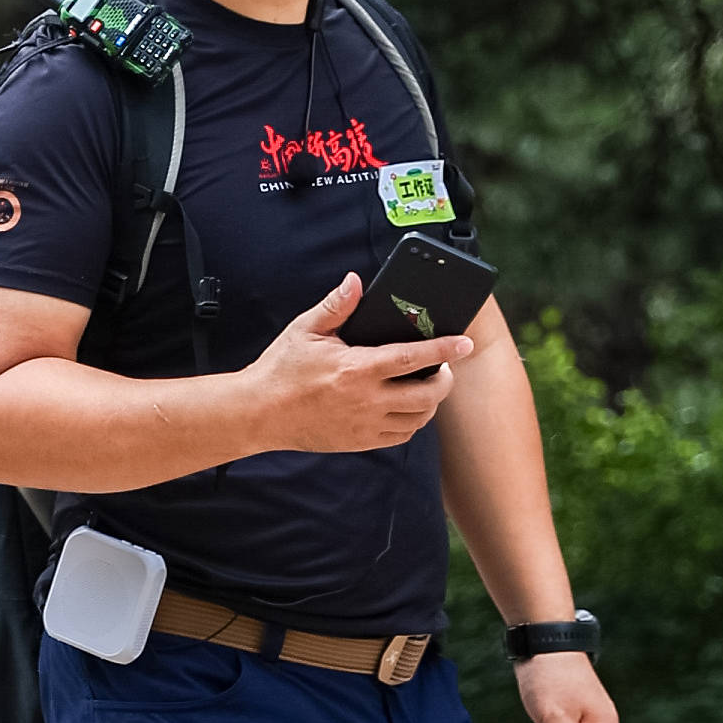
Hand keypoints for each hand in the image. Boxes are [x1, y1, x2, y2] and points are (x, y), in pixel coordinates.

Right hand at [235, 277, 474, 456]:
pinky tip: (405, 407)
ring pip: (418, 419)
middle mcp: (365, 400)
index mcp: (356, 369)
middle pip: (427, 395)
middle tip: (444, 368)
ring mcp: (364, 425)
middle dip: (445, 380)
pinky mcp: (359, 442)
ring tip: (426, 387)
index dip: (444, 350)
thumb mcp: (305, 330)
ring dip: (430, 403)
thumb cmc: (280, 369)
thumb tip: (356, 281)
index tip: (464, 343)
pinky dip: (411, 422)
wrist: (258, 413)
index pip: (413, 357)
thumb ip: (337, 306)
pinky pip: (400, 436)